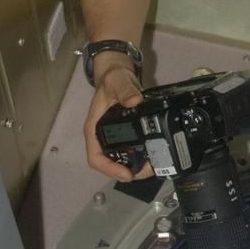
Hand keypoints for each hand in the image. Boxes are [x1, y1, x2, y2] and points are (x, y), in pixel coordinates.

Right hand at [84, 60, 153, 182]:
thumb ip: (125, 90)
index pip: (96, 157)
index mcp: (94, 129)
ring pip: (121, 160)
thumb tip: (135, 101)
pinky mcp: (125, 135)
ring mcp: (113, 137)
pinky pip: (131, 151)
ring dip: (137, 167)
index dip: (109, 169)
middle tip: (149, 170)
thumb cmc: (112, 79)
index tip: (127, 174)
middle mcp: (102, 137)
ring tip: (154, 165)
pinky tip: (154, 155)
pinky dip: (142, 156)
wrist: (118, 75)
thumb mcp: (117, 81)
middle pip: (110, 164)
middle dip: (128, 171)